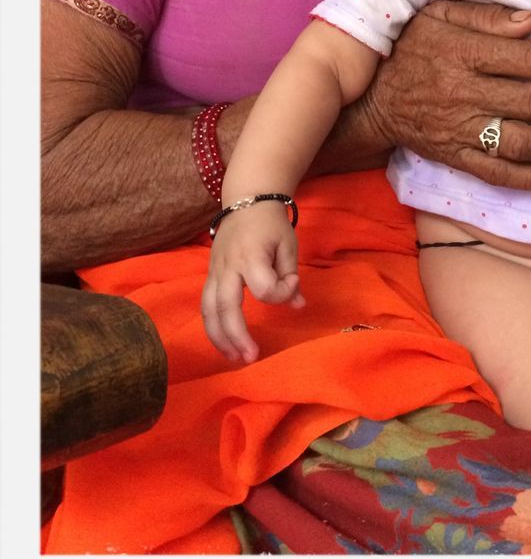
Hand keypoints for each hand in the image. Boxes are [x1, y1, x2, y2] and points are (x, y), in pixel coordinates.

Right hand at [201, 201, 304, 363]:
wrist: (245, 200)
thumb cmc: (270, 223)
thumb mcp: (288, 243)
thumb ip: (290, 275)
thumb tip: (298, 306)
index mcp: (250, 255)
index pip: (264, 287)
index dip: (282, 292)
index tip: (292, 284)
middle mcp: (228, 265)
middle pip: (225, 306)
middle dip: (237, 335)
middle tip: (251, 357)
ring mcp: (215, 271)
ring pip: (208, 310)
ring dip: (220, 338)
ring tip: (234, 357)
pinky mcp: (209, 275)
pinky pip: (205, 305)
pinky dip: (212, 327)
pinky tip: (223, 343)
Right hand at [353, 0, 530, 190]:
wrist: (369, 98)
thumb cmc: (410, 47)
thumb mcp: (437, 14)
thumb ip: (484, 15)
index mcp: (465, 53)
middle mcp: (465, 93)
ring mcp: (460, 130)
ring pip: (525, 141)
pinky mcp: (453, 157)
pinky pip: (496, 174)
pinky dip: (530, 178)